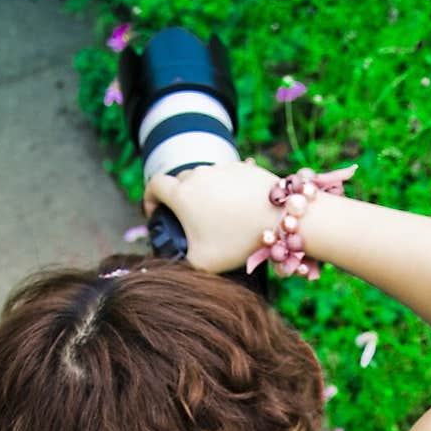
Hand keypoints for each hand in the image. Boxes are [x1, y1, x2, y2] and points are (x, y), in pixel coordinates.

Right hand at [141, 158, 283, 275]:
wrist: (280, 219)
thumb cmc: (237, 241)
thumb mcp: (202, 262)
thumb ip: (180, 262)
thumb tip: (171, 263)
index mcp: (181, 194)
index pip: (154, 185)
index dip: (149, 199)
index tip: (157, 213)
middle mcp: (198, 175)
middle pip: (179, 181)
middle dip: (178, 198)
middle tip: (188, 220)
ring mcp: (221, 168)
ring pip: (204, 177)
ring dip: (203, 193)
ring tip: (215, 216)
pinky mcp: (243, 167)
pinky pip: (226, 176)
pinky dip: (225, 189)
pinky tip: (235, 207)